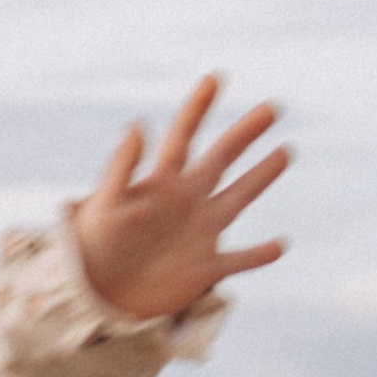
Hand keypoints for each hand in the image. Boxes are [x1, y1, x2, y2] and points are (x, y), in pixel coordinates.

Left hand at [70, 78, 289, 322]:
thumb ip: (121, 166)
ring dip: (261, 177)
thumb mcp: (104, 204)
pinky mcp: (204, 269)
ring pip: (237, 199)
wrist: (94, 297)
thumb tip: (137, 124)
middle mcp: (184, 202)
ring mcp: (198, 234)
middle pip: (221, 160)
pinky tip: (281, 245)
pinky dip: (260, 255)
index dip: (197, 108)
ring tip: (284, 152)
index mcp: (160, 184)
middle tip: (270, 108)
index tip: (214, 78)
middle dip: (244, 134)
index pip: (183, 137)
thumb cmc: (92, 248)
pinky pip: (239, 261)